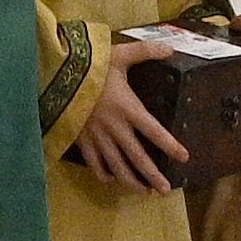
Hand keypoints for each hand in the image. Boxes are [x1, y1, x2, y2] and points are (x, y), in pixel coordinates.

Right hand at [73, 40, 185, 191]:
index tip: (184, 157)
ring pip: (116, 165)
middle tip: (166, 190)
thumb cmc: (90, 64)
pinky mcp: (81, 138)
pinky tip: (110, 179)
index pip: (154, 131)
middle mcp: (115, 127)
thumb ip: (145, 51)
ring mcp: (97, 136)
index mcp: (128, 108)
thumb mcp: (119, 54)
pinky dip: (102, 173)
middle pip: (137, 157)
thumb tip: (171, 47)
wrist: (56, 73)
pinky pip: (93, 162)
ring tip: (144, 192)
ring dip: (131, 181)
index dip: (170, 145)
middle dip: (153, 175)